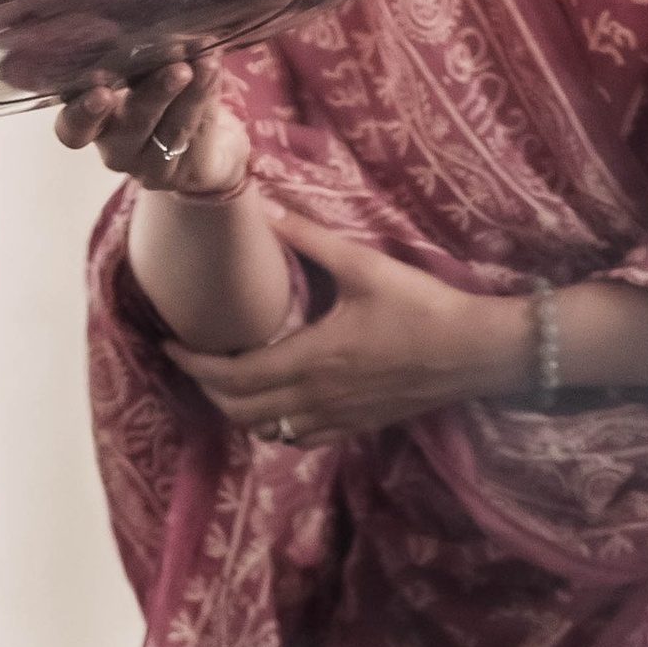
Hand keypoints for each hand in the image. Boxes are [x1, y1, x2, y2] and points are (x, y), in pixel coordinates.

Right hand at [54, 45, 251, 200]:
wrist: (208, 144)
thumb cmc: (167, 94)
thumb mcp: (149, 68)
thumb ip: (144, 51)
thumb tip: (157, 13)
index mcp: (91, 117)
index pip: (72, 126)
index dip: (81, 112)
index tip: (99, 89)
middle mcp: (110, 144)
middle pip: (123, 127)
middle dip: (150, 94)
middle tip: (173, 66)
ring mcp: (141, 164)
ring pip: (162, 129)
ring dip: (184, 93)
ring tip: (201, 63)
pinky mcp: (173, 174)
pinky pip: (188, 133)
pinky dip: (202, 97)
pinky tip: (211, 69)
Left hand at [167, 217, 529, 443]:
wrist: (476, 352)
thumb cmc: (423, 307)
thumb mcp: (365, 266)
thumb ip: (312, 240)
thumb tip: (269, 209)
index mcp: (312, 359)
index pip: (232, 375)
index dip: (193, 365)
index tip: (171, 346)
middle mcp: (318, 397)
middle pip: (240, 409)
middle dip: (207, 388)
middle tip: (193, 360)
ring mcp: (338, 417)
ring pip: (266, 429)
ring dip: (237, 410)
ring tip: (226, 380)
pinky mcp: (358, 425)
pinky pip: (299, 437)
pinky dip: (273, 425)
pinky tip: (274, 404)